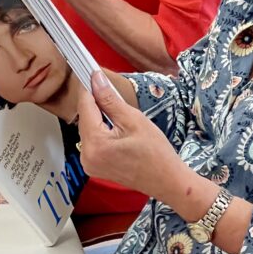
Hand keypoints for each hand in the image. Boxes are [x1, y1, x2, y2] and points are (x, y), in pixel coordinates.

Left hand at [78, 71, 195, 204]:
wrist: (167, 181)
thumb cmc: (156, 154)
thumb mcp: (134, 120)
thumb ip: (111, 100)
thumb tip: (96, 80)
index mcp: (95, 144)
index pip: (85, 107)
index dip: (88, 87)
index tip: (91, 72)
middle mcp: (87, 156)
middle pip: (85, 118)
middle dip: (94, 101)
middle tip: (103, 83)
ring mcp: (89, 164)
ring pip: (88, 128)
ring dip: (97, 114)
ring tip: (111, 103)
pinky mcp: (94, 167)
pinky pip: (92, 140)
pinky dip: (99, 128)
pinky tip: (111, 121)